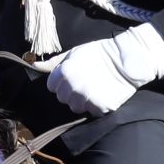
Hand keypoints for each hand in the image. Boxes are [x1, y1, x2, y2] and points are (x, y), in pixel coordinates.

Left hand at [47, 25, 163, 116]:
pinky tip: (104, 93)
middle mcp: (73, 87)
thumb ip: (54, 62)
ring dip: (84, 101)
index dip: (61, 83)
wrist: (128, 58)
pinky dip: (98, 105)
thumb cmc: (100, 53)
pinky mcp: (101, 106)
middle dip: (71, 92)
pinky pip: (93, 111)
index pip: (52, 87)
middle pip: (63, 99)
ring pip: (76, 108)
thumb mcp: (74, 52)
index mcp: (64, 72)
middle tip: (86, 82)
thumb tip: (35, 65)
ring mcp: (87, 98)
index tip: (73, 77)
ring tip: (95, 88)